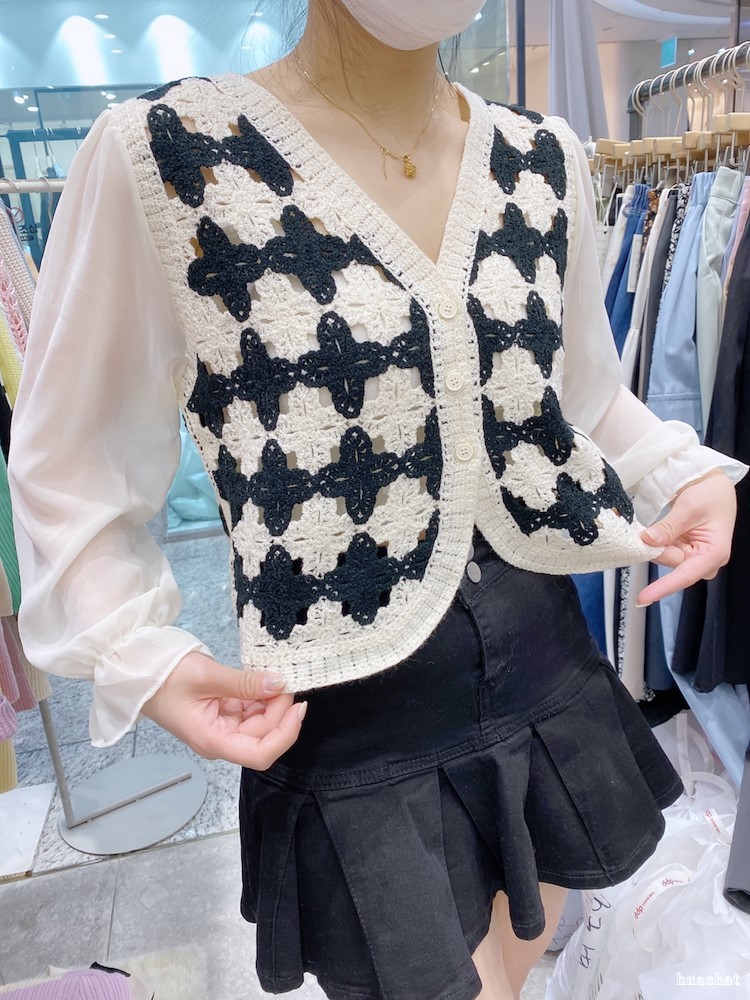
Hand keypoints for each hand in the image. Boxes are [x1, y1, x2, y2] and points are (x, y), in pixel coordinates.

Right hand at [141, 651, 305, 767]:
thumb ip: (244, 682)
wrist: (139, 671)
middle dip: (279, 709)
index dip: (286, 734)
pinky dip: (261, 695)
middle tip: (283, 677)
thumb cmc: (164, 677)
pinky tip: (260, 678)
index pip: (260, 754)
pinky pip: (251, 709)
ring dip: (271, 701)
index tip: (298, 706)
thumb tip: (279, 683)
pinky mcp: (223, 714)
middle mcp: (221, 740)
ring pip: (261, 722)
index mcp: (213, 741)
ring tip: (271, 674)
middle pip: (264, 735)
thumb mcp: (206, 676)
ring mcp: (223, 727)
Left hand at [636, 469, 736, 606]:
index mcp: (714, 553)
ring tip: (662, 523)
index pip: (685, 576)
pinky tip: (657, 531)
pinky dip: (656, 542)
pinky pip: (664, 550)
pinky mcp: (684, 551)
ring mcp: (694, 556)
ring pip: (665, 557)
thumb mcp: (688, 508)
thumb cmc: (710, 495)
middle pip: (671, 564)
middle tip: (646, 530)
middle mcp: (705, 560)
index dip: (662, 587)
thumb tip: (646, 541)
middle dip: (656, 549)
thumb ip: (668, 528)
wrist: (714, 485)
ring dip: (656, 544)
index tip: (642, 598)